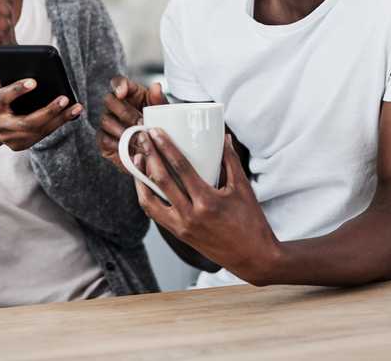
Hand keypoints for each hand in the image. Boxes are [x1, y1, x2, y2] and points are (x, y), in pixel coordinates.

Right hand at [0, 62, 83, 163]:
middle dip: (48, 111)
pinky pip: (43, 134)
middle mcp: (2, 125)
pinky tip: (72, 114)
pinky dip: (58, 124)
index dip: (18, 89)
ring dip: (60, 119)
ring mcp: (12, 138)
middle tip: (64, 98)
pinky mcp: (21, 145)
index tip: (34, 81)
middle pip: (27, 122)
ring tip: (76, 107)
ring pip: (39, 130)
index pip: (4, 97)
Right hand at [96, 76, 165, 173]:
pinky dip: (117, 144)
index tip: (122, 93)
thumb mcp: (162, 113)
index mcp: (130, 93)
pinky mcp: (104, 138)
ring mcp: (108, 121)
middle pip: (109, 100)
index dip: (118, 85)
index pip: (118, 82)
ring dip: (122, 130)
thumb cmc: (158, 126)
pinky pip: (104, 139)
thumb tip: (156, 86)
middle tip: (140, 123)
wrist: (156, 150)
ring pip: (106, 120)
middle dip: (125, 113)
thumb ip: (159, 99)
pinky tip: (130, 148)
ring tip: (138, 138)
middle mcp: (115, 105)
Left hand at [134, 131, 279, 285]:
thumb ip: (231, 160)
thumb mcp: (243, 188)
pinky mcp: (179, 235)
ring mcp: (182, 227)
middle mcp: (190, 215)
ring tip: (137, 159)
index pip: (181, 168)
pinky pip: (156, 214)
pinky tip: (145, 183)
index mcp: (207, 201)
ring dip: (140, 178)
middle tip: (142, 138)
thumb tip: (224, 137)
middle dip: (149, 156)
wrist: (253, 258)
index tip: (155, 132)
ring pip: (150, 201)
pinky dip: (147, 197)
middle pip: (161, 180)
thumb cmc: (251, 222)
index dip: (165, 147)